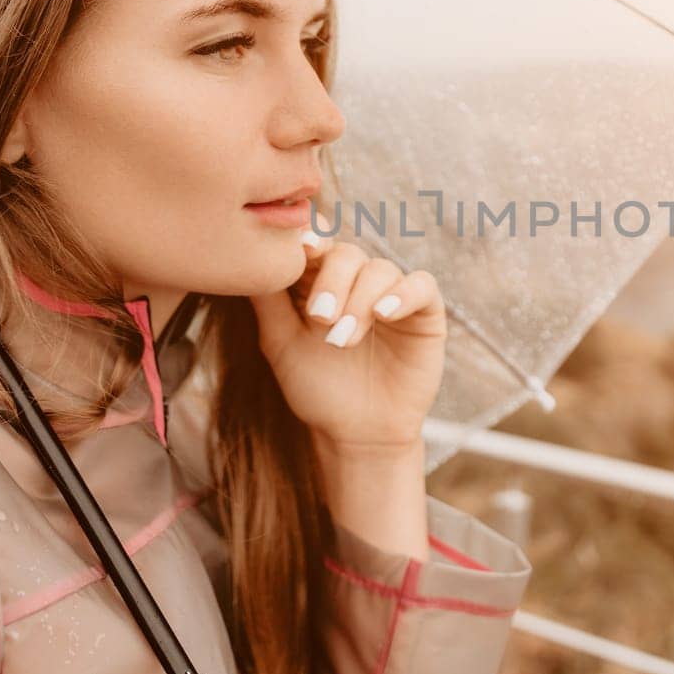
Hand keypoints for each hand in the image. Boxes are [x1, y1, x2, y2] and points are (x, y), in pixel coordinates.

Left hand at [248, 221, 446, 451]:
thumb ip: (268, 302)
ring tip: (344, 339)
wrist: (357, 433)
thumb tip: (248, 261)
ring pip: (380, 270)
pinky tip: (383, 315)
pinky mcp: (425, 312)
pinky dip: (402, 294)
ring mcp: (393, 294)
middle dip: (332, 281)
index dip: (312, 241)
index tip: (303, 248)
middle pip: (348, 254)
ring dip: (360, 300)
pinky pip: (421, 285)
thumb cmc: (318, 389)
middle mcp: (359, 282)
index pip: (319, 247)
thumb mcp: (282, 345)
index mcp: (323, 282)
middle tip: (320, 318)